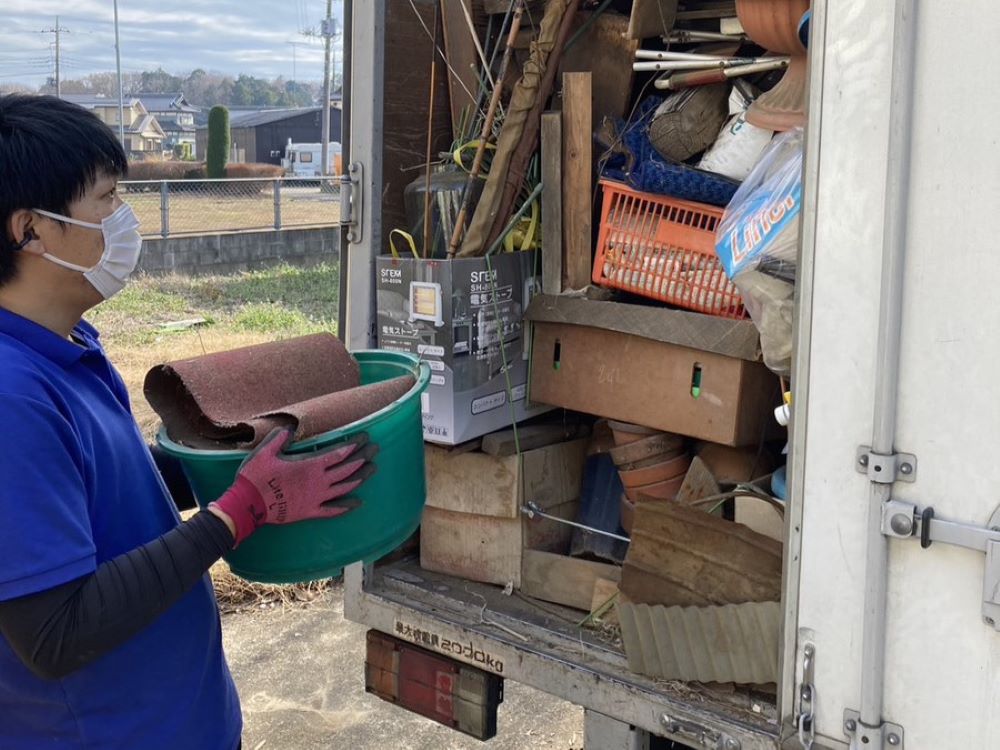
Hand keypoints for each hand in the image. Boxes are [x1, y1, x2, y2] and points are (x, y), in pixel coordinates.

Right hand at [209, 428, 376, 545]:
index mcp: (310, 465)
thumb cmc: (256, 477)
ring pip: (345, 488)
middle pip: (348, 469)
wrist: (248, 505)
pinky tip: (358, 503)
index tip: (366, 438)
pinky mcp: (310, 512)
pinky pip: (333, 510)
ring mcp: (316, 498)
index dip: (354, 445)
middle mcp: (319, 482)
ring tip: (372, 469)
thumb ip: (280, 438)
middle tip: (375, 450)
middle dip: (363, 458)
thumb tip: (290, 429)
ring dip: (361, 478)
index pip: (339, 453)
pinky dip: (347, 506)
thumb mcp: (266, 451)